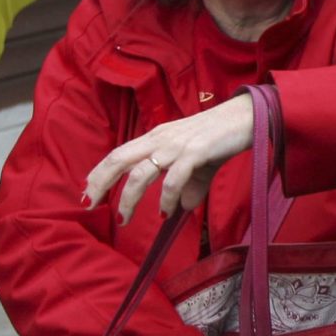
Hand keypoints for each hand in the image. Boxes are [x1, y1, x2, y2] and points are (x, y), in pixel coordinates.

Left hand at [86, 93, 255, 224]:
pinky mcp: (196, 152)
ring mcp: (177, 145)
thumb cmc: (222, 135)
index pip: (119, 153)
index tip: (87, 192)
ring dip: (128, 198)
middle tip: (89, 205)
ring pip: (140, 173)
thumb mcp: (199, 162)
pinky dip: (166, 199)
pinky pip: (173, 179)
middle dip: (100, 183)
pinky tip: (166, 212)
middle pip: (119, 160)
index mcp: (157, 137)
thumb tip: (182, 208)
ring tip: (124, 218)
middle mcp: (161, 139)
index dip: (99, 172)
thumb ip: (189, 186)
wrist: (248, 116)